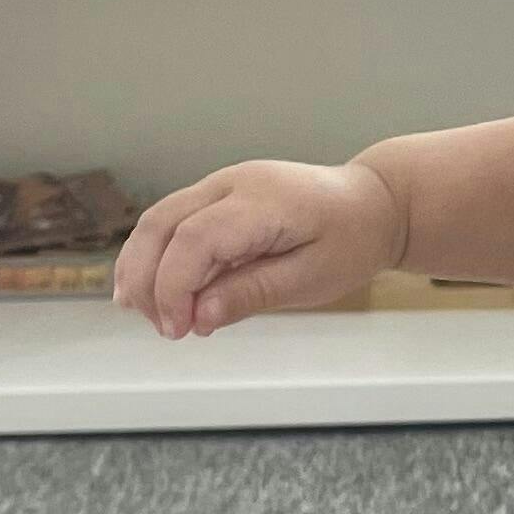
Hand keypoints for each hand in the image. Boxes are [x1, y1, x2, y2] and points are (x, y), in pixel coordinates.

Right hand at [113, 157, 401, 338]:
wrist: (372, 203)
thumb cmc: (351, 240)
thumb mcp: (313, 278)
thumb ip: (254, 293)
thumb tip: (200, 317)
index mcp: (261, 201)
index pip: (194, 239)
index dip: (173, 287)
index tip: (177, 329)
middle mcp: (232, 183)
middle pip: (162, 224)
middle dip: (147, 281)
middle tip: (164, 329)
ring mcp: (221, 184)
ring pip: (158, 219)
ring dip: (141, 268)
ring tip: (150, 316)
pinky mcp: (217, 196)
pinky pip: (173, 221)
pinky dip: (156, 256)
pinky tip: (155, 293)